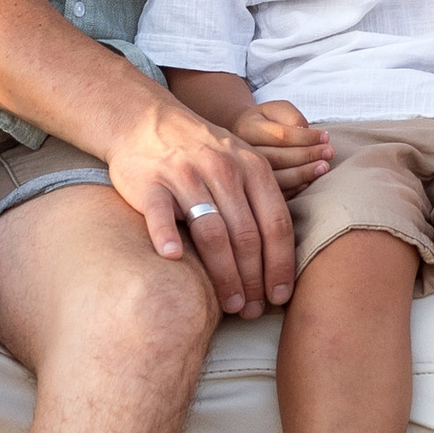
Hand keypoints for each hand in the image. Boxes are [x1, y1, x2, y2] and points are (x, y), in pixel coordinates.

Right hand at [105, 95, 299, 316]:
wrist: (147, 120)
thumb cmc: (203, 152)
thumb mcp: (241, 161)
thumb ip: (262, 199)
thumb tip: (286, 257)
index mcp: (252, 168)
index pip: (275, 223)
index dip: (280, 264)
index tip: (280, 296)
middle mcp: (223, 170)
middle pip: (246, 235)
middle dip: (253, 279)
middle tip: (252, 312)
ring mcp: (186, 175)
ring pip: (211, 231)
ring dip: (223, 273)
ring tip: (228, 305)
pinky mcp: (151, 182)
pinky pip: (161, 214)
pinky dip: (166, 237)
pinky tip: (174, 259)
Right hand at [233, 99, 332, 185]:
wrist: (243, 135)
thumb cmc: (267, 120)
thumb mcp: (277, 109)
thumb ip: (292, 117)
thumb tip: (306, 134)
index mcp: (248, 129)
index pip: (281, 135)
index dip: (306, 137)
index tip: (325, 137)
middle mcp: (244, 153)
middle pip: (278, 158)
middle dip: (307, 155)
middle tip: (329, 152)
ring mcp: (246, 173)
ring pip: (276, 178)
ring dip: (303, 174)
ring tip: (324, 167)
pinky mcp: (254, 187)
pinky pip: (276, 193)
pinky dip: (295, 188)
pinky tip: (310, 181)